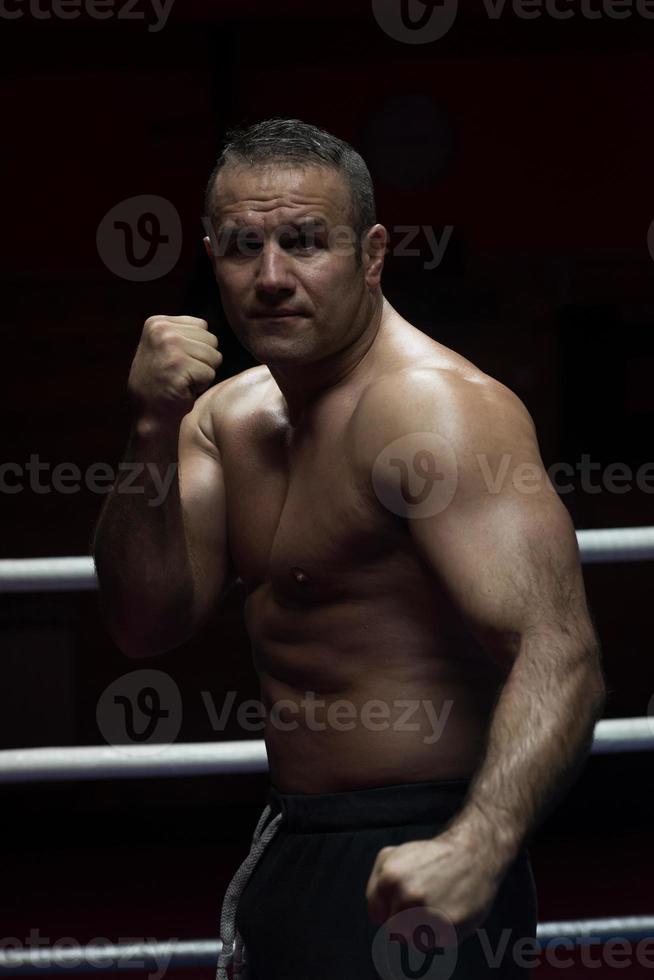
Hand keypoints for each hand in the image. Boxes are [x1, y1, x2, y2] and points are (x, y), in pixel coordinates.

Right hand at [128, 315, 222, 422]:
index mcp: (157, 323)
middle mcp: (161, 330)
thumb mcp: (164, 348)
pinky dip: (200, 386)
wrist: (150, 415)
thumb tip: (211, 331)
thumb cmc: (163, 384)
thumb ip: (182, 334)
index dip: (197, 349)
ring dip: (203, 374)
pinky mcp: (178, 366)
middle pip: (211, 340)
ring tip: (182, 381)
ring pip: (214, 357)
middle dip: (202, 361)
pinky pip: (209, 373)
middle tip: (180, 374)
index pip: (202, 326)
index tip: (176, 363)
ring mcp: (169, 347)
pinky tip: (182, 390)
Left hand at [365, 828, 499, 945]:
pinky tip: (449, 910)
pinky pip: (436, 944)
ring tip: (436, 906)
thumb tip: (376, 918)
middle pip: (394, 931)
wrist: (473, 853)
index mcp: (390, 878)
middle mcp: (408, 896)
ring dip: (422, 930)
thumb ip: (375, 886)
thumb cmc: (431, 855)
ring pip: (414, 941)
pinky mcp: (451, 927)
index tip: (401, 900)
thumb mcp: (392, 855)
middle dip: (405, 921)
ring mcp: (430, 913)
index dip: (388, 909)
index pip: (376, 915)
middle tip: (422, 902)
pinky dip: (441, 933)